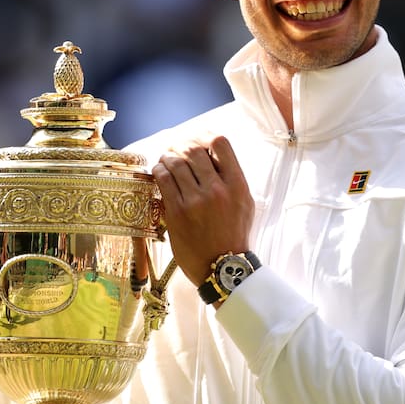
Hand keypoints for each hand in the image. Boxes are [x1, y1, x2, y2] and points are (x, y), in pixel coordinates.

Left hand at [151, 134, 253, 287]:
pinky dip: (159, 170)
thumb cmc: (234, 235)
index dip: (206, 137)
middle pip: (195, 149)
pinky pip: (164, 179)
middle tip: (177, 149)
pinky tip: (160, 172)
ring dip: (168, 156)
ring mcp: (196, 201)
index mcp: (237, 184)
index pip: (220, 143)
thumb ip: (232, 179)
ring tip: (166, 159)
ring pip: (176, 162)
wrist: (223, 266)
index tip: (199, 142)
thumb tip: (213, 156)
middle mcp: (217, 189)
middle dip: (182, 145)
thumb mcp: (245, 203)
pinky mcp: (177, 212)